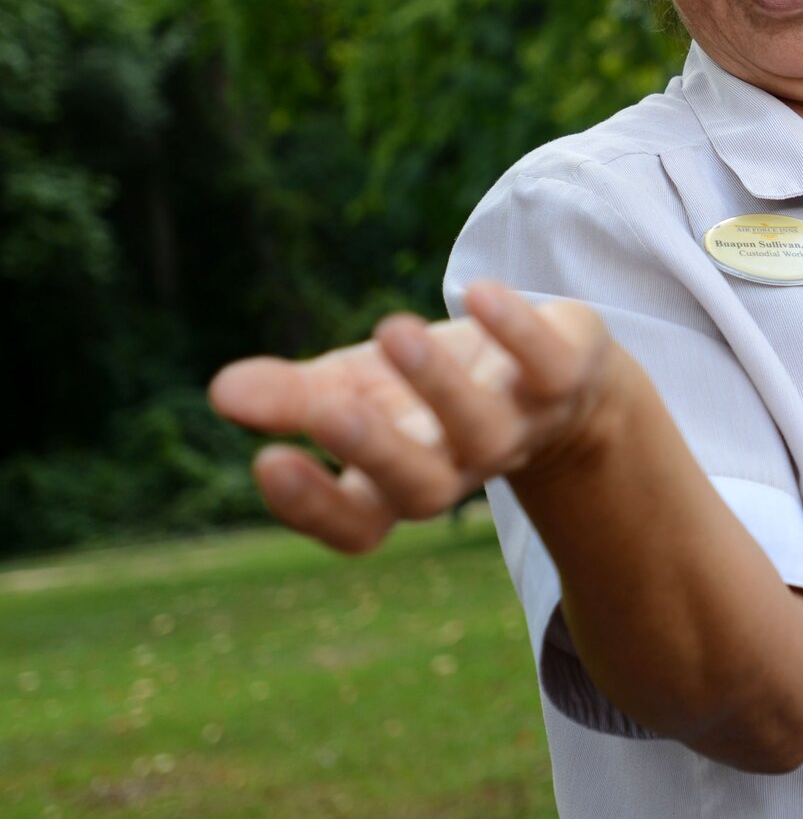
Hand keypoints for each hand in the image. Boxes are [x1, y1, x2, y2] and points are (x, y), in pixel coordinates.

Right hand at [209, 281, 617, 553]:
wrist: (558, 378)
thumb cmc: (433, 390)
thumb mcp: (357, 388)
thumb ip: (293, 398)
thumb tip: (222, 391)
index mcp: (400, 483)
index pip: (357, 525)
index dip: (314, 507)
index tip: (266, 460)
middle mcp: (460, 466)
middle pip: (421, 488)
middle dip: (376, 451)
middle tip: (328, 412)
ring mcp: (517, 428)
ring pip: (484, 428)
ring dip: (439, 383)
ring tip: (393, 332)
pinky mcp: (564, 380)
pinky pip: (548, 366)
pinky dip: (517, 330)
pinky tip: (479, 293)